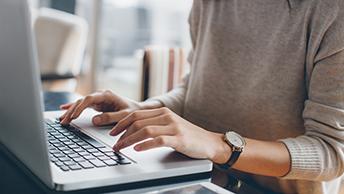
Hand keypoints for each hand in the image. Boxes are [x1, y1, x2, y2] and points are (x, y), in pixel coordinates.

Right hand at [59, 90, 141, 125]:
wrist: (138, 110)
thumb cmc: (133, 112)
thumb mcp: (124, 115)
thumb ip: (111, 117)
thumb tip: (94, 120)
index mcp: (107, 95)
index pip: (89, 99)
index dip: (80, 107)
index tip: (74, 116)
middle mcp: (101, 95)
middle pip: (82, 101)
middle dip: (72, 111)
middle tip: (64, 121)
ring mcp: (98, 99)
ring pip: (80, 103)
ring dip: (71, 111)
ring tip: (62, 120)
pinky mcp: (97, 104)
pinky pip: (83, 105)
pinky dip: (74, 108)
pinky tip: (64, 109)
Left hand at [111, 107, 231, 163]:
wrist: (209, 142)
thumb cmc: (187, 135)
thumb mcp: (170, 125)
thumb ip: (154, 124)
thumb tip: (132, 130)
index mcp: (163, 111)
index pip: (136, 114)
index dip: (121, 123)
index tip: (112, 132)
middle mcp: (167, 116)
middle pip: (138, 121)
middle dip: (122, 133)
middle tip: (114, 144)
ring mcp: (174, 127)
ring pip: (145, 130)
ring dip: (129, 140)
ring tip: (121, 147)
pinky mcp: (179, 139)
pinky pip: (158, 140)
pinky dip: (145, 145)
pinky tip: (137, 149)